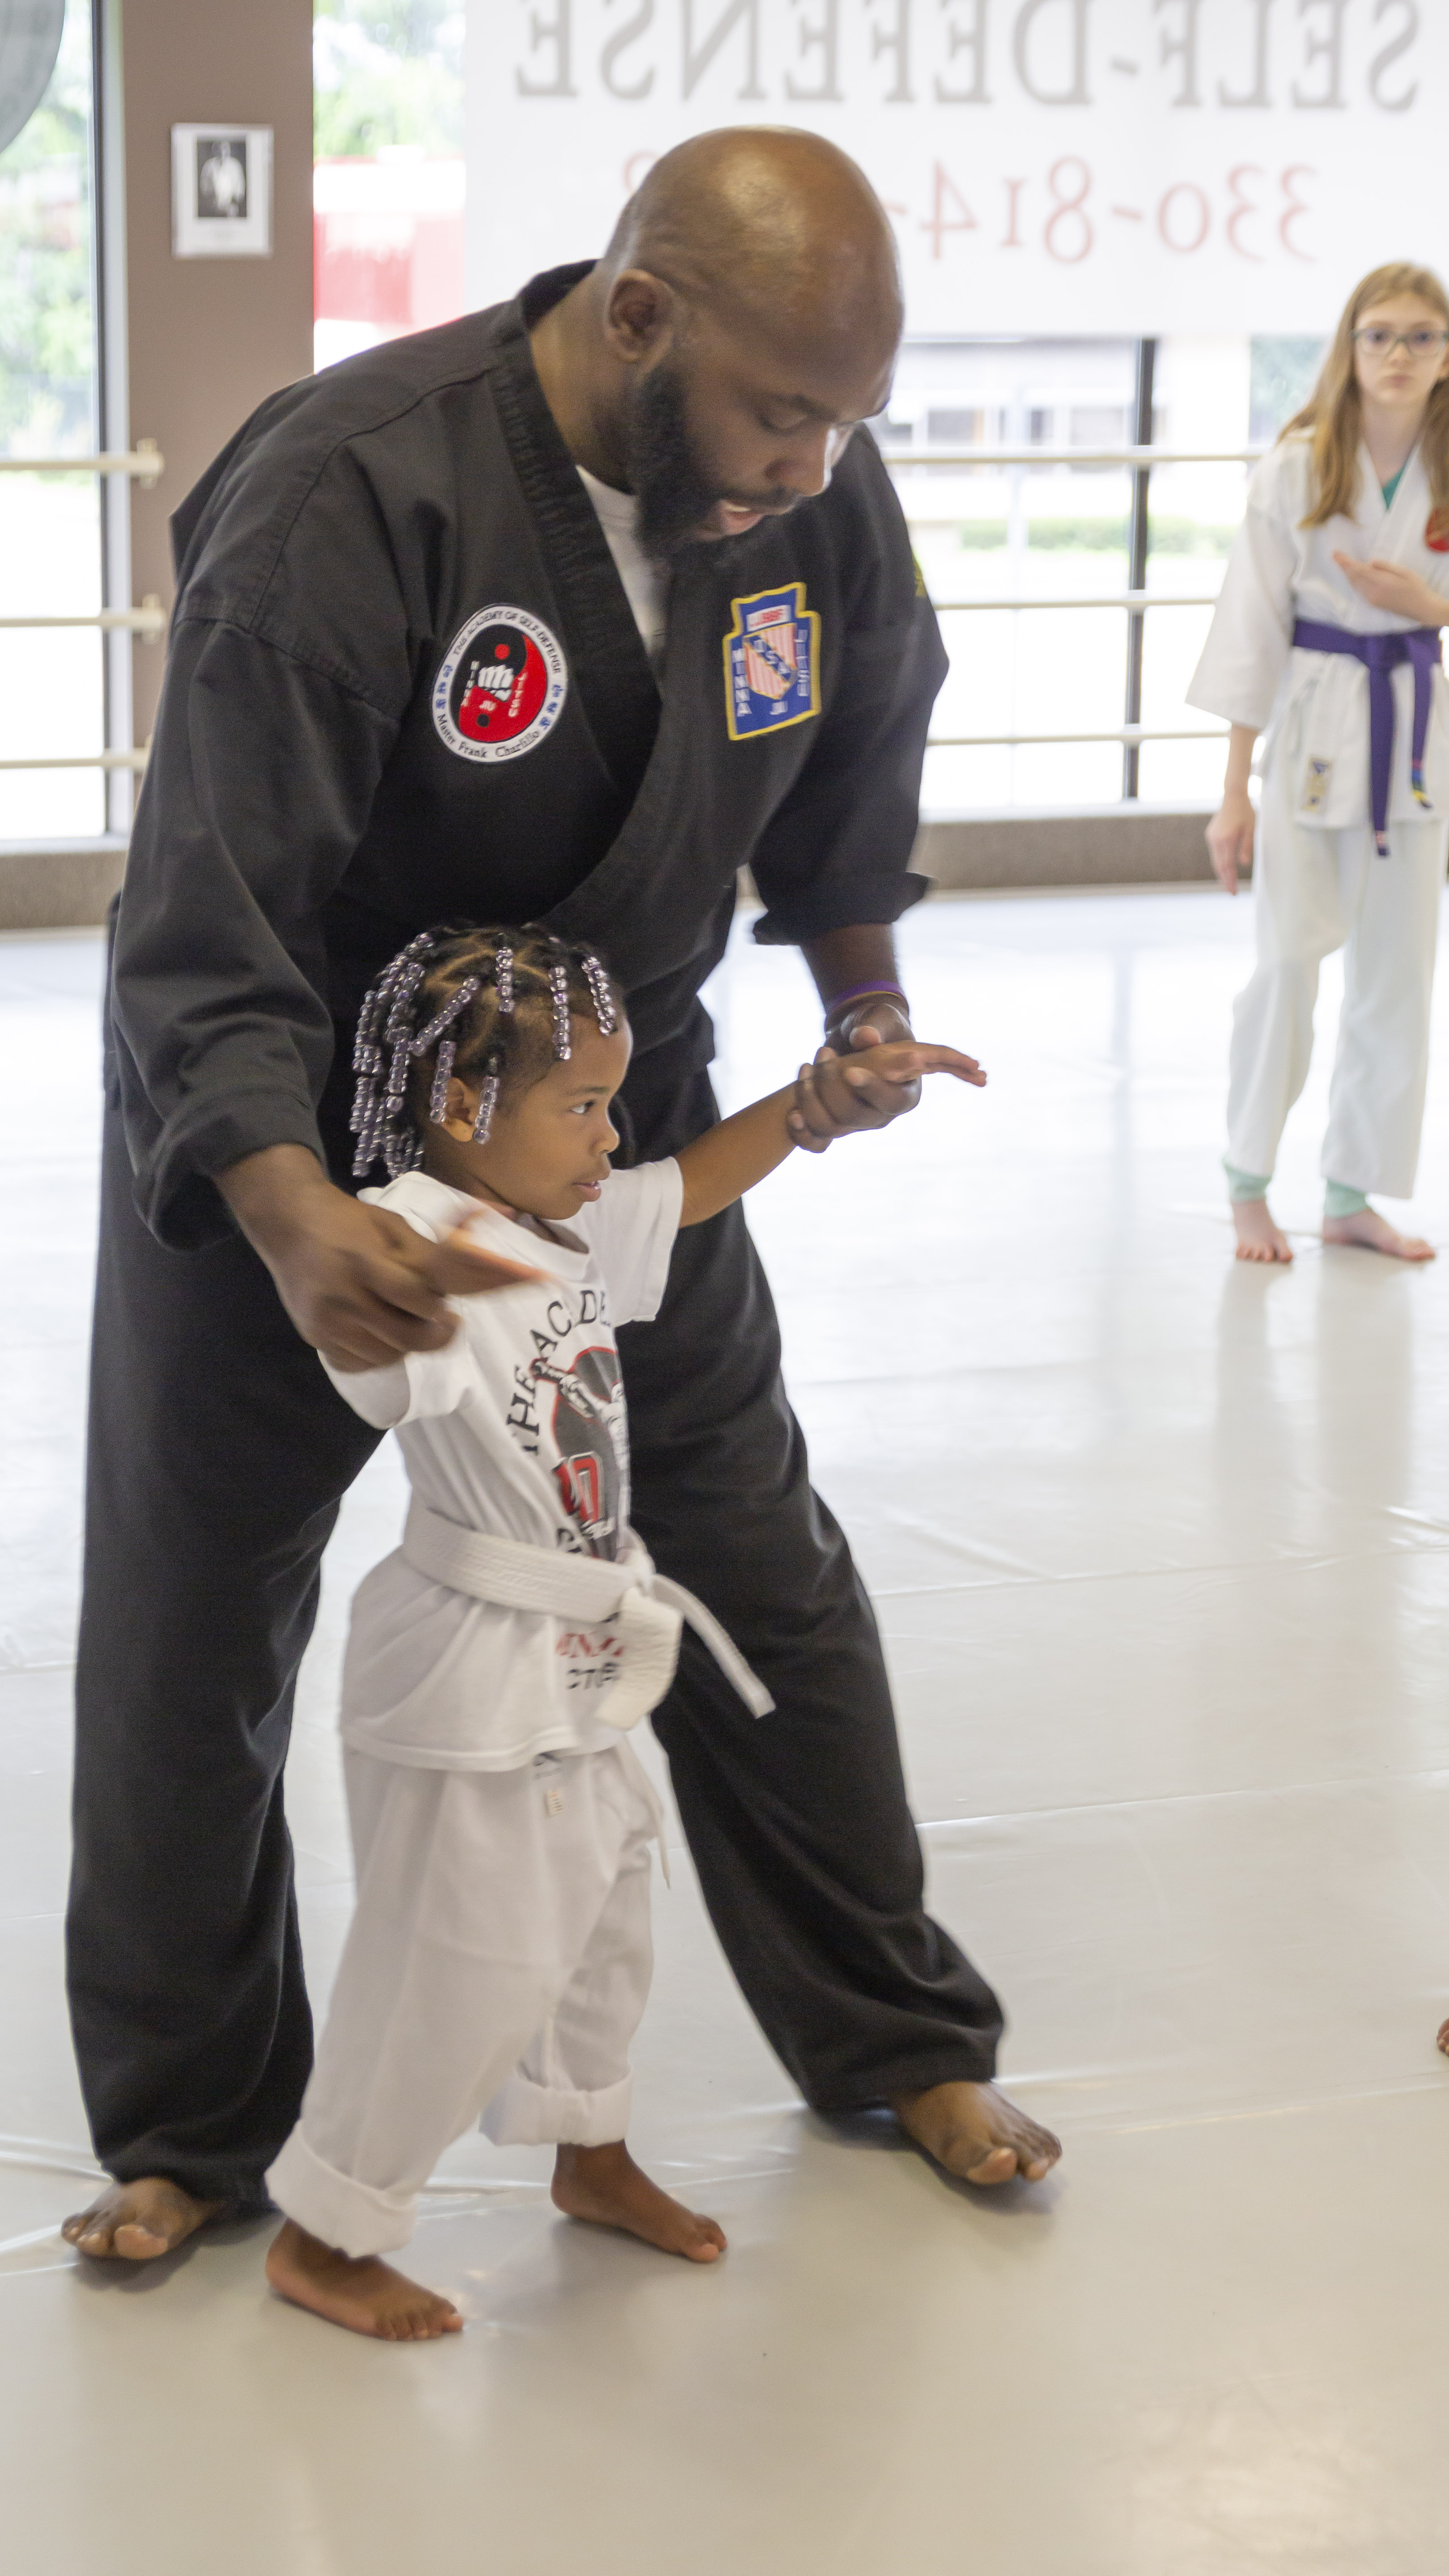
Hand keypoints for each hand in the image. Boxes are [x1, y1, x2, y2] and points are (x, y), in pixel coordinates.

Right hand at [215, 1145, 542, 1369]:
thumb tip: (493, 1254)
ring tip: (412, 1323)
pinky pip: (361, 1363)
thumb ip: (434, 1253)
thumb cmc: (351, 1221)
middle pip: (406, 1339)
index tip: (456, 1316)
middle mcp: (344, 1297)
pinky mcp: (315, 1337)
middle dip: (436, 1336)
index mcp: (366, 1263)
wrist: (287, 1223)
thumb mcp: (394, 1226)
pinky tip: (383, 1333)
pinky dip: (381, 1354)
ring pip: (387, 1356)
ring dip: (410, 1345)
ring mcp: (327, 1322)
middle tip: (446, 1326)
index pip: (418, 1301)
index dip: (442, 1312)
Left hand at [787, 1037, 985, 1149]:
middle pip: (854, 1115)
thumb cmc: (878, 1027)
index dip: (871, 1089)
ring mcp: (856, 1124)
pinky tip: (792, 1114)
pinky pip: (816, 1142)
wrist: (855, 1038)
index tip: (848, 1071)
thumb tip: (866, 1037)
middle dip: (831, 1084)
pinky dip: (801, 1133)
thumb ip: (876, 1027)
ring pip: (830, 1127)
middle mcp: (881, 1114)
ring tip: (805, 1068)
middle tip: (823, 1052)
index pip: (893, 1101)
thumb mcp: (882, 1019)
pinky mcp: (834, 1127)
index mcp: (905, 1092)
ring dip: (810, 1099)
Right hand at [1205, 787, 1254, 894]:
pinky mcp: (1210, 835)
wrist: (1233, 797)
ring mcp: (1211, 838)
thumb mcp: (1250, 829)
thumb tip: (1243, 865)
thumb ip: (1246, 847)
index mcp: (1227, 839)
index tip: (1233, 892)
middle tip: (1231, 893)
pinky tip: (1224, 869)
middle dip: (1225, 881)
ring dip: (1222, 873)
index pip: (1227, 866)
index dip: (1230, 880)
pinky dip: (1219, 863)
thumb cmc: (1245, 812)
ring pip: (1215, 860)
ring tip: (1228, 884)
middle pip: (1219, 866)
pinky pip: (1215, 853)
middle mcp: (1216, 840)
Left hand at [1332, 551, 1445, 625]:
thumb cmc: (1416, 587)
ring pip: (1354, 584)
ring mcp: (1372, 599)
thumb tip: (1370, 562)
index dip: (1346, 562)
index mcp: (1382, 582)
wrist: (1421, 608)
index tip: (1336, 554)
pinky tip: (1351, 575)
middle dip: (1343, 566)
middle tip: (1335, 555)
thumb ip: (1386, 567)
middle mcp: (1373, 592)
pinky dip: (1353, 581)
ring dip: (1347, 573)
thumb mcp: (1404, 572)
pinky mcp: (1373, 603)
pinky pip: (1359, 590)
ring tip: (1340, 563)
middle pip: (1353, 577)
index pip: (1358, 570)